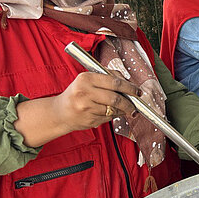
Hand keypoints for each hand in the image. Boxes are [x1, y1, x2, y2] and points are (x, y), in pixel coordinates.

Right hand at [15, 72, 140, 146]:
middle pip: (116, 98)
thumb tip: (129, 82)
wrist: (60, 112)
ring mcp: (86, 108)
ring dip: (123, 110)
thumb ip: (108, 77)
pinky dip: (113, 115)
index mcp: (86, 78)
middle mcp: (84, 92)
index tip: (138, 91)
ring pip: (114, 110)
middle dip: (130, 103)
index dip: (130, 88)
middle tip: (136, 106)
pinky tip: (109, 112)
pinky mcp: (88, 120)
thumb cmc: (78, 93)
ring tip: (125, 109)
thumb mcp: (88, 80)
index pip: (114, 82)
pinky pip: (108, 117)